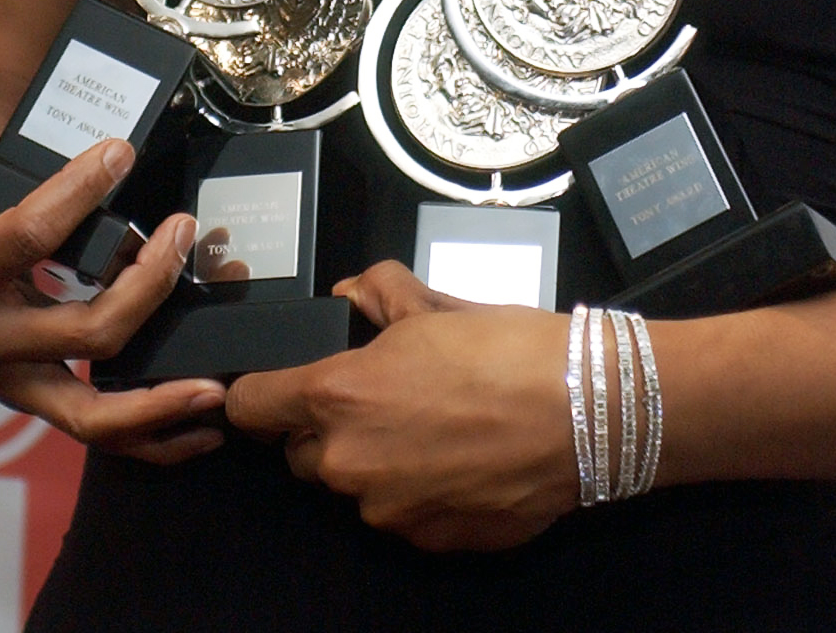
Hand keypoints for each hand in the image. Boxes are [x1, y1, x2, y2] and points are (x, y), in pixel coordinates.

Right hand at [0, 89, 226, 463]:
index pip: (27, 239)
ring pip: (92, 411)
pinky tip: (201, 420)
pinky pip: (94, 427)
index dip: (78, 192)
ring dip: (159, 399)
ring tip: (215, 381)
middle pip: (85, 329)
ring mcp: (10, 376)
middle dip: (147, 282)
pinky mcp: (31, 391)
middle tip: (184, 227)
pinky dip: (151, 431)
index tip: (119, 152)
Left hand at [226, 260, 576, 550]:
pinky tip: (463, 458)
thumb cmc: (506, 349)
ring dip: (377, 460)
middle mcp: (349, 463)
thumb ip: (374, 293)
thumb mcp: (430, 301)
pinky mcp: (429, 540)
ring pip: (356, 485)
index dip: (261, 390)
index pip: (251, 405)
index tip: (277, 386)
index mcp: (338, 396)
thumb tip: (350, 296)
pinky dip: (420, 490)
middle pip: (303, 452)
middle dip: (329, 427)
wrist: (584, 409)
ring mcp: (388, 511)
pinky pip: (403, 513)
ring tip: (435, 425)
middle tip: (384, 395)